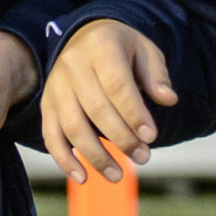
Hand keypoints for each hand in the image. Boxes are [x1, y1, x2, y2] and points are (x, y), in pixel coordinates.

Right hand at [42, 19, 177, 183]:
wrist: (84, 37)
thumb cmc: (121, 49)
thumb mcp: (144, 50)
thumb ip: (157, 75)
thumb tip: (168, 99)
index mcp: (100, 47)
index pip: (116, 85)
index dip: (134, 113)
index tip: (151, 137)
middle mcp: (73, 65)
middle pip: (95, 108)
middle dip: (122, 138)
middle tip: (144, 157)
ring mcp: (56, 85)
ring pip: (72, 126)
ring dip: (95, 155)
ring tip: (118, 175)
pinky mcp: (47, 104)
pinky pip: (51, 134)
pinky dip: (63, 159)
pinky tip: (82, 178)